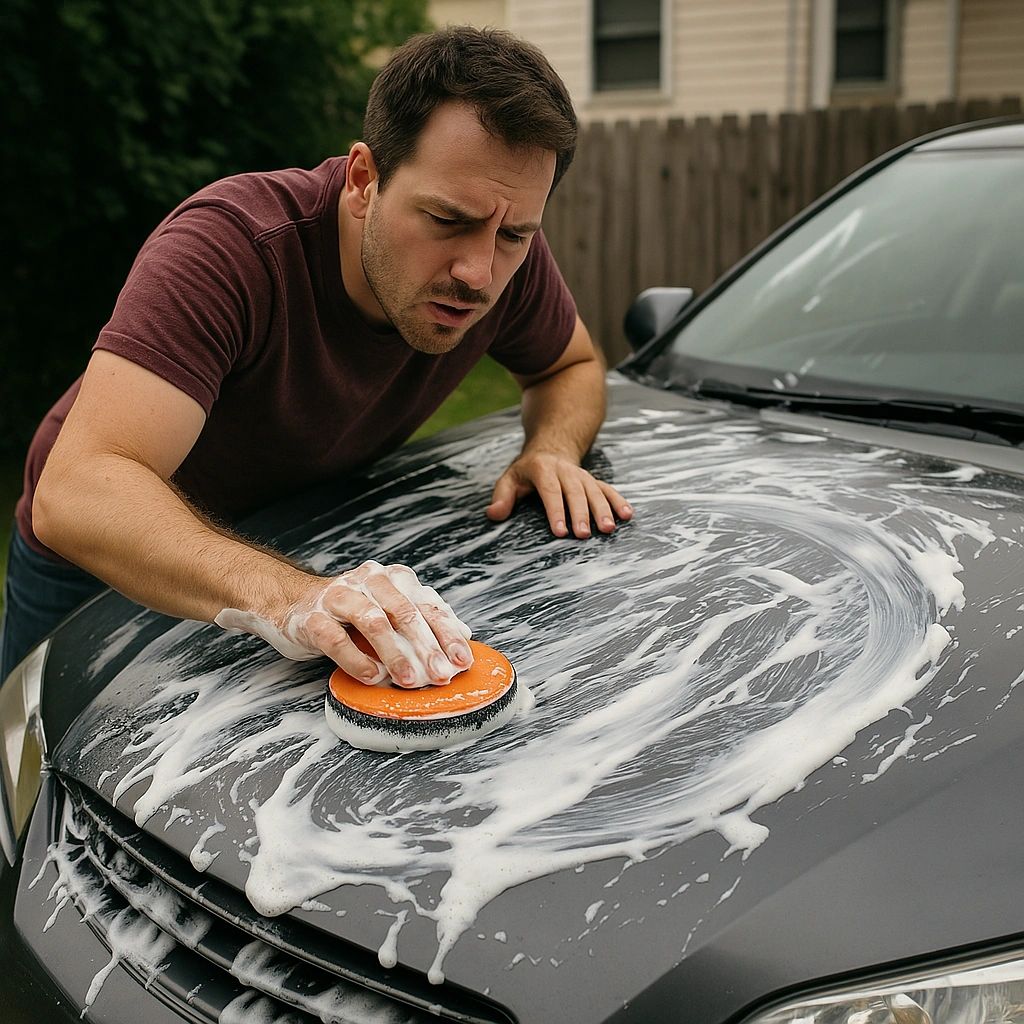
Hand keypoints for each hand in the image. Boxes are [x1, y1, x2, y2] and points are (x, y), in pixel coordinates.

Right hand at [215, 561, 472, 685]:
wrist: (292, 603)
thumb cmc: (350, 613)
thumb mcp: (390, 611)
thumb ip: (423, 619)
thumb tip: (464, 635)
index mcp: (394, 578)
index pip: (427, 604)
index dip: (448, 633)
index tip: (462, 661)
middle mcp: (369, 581)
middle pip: (404, 611)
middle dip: (426, 646)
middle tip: (439, 676)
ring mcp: (339, 596)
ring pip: (373, 621)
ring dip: (395, 654)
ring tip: (409, 681)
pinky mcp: (313, 617)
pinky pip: (336, 639)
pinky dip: (357, 660)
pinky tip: (374, 678)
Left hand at [486, 450, 632, 538]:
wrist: (551, 448)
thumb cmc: (527, 471)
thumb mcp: (509, 478)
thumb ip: (502, 496)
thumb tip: (493, 515)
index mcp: (543, 469)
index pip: (550, 491)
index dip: (555, 511)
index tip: (559, 531)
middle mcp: (565, 471)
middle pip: (575, 493)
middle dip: (580, 514)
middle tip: (583, 535)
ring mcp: (582, 476)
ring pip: (594, 491)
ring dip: (602, 510)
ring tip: (608, 528)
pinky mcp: (594, 481)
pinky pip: (608, 490)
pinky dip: (618, 501)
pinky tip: (627, 515)